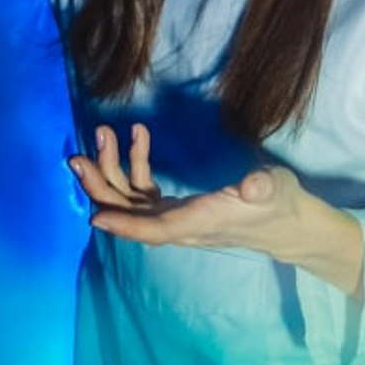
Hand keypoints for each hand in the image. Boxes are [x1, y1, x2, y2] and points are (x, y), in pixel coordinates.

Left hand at [68, 123, 344, 267]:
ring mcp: (174, 217)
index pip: (155, 229)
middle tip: (78, 157)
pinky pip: (144, 191)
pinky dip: (134, 166)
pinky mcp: (176, 209)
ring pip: (131, 201)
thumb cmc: (280, 204)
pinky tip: (136, 137)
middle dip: (102, 187)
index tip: (94, 215)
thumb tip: (252, 187)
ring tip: (103, 134)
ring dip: (111, 171)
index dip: (125, 224)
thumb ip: (262, 186)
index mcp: (199, 221)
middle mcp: (179, 224)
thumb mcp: (275, 189)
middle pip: (130, 213)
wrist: (285, 224)